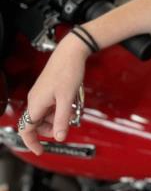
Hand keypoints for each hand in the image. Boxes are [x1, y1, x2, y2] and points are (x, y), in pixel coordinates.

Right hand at [18, 33, 89, 154]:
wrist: (71, 51)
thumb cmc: (68, 71)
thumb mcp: (67, 99)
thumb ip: (62, 120)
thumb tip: (59, 137)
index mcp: (35, 104)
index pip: (26, 130)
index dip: (32, 143)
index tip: (41, 151)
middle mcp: (35, 99)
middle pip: (37, 123)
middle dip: (51, 128)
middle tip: (66, 126)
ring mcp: (41, 93)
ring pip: (46, 113)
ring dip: (57, 117)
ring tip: (72, 111)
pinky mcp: (48, 88)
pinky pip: (51, 104)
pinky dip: (60, 108)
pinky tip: (72, 103)